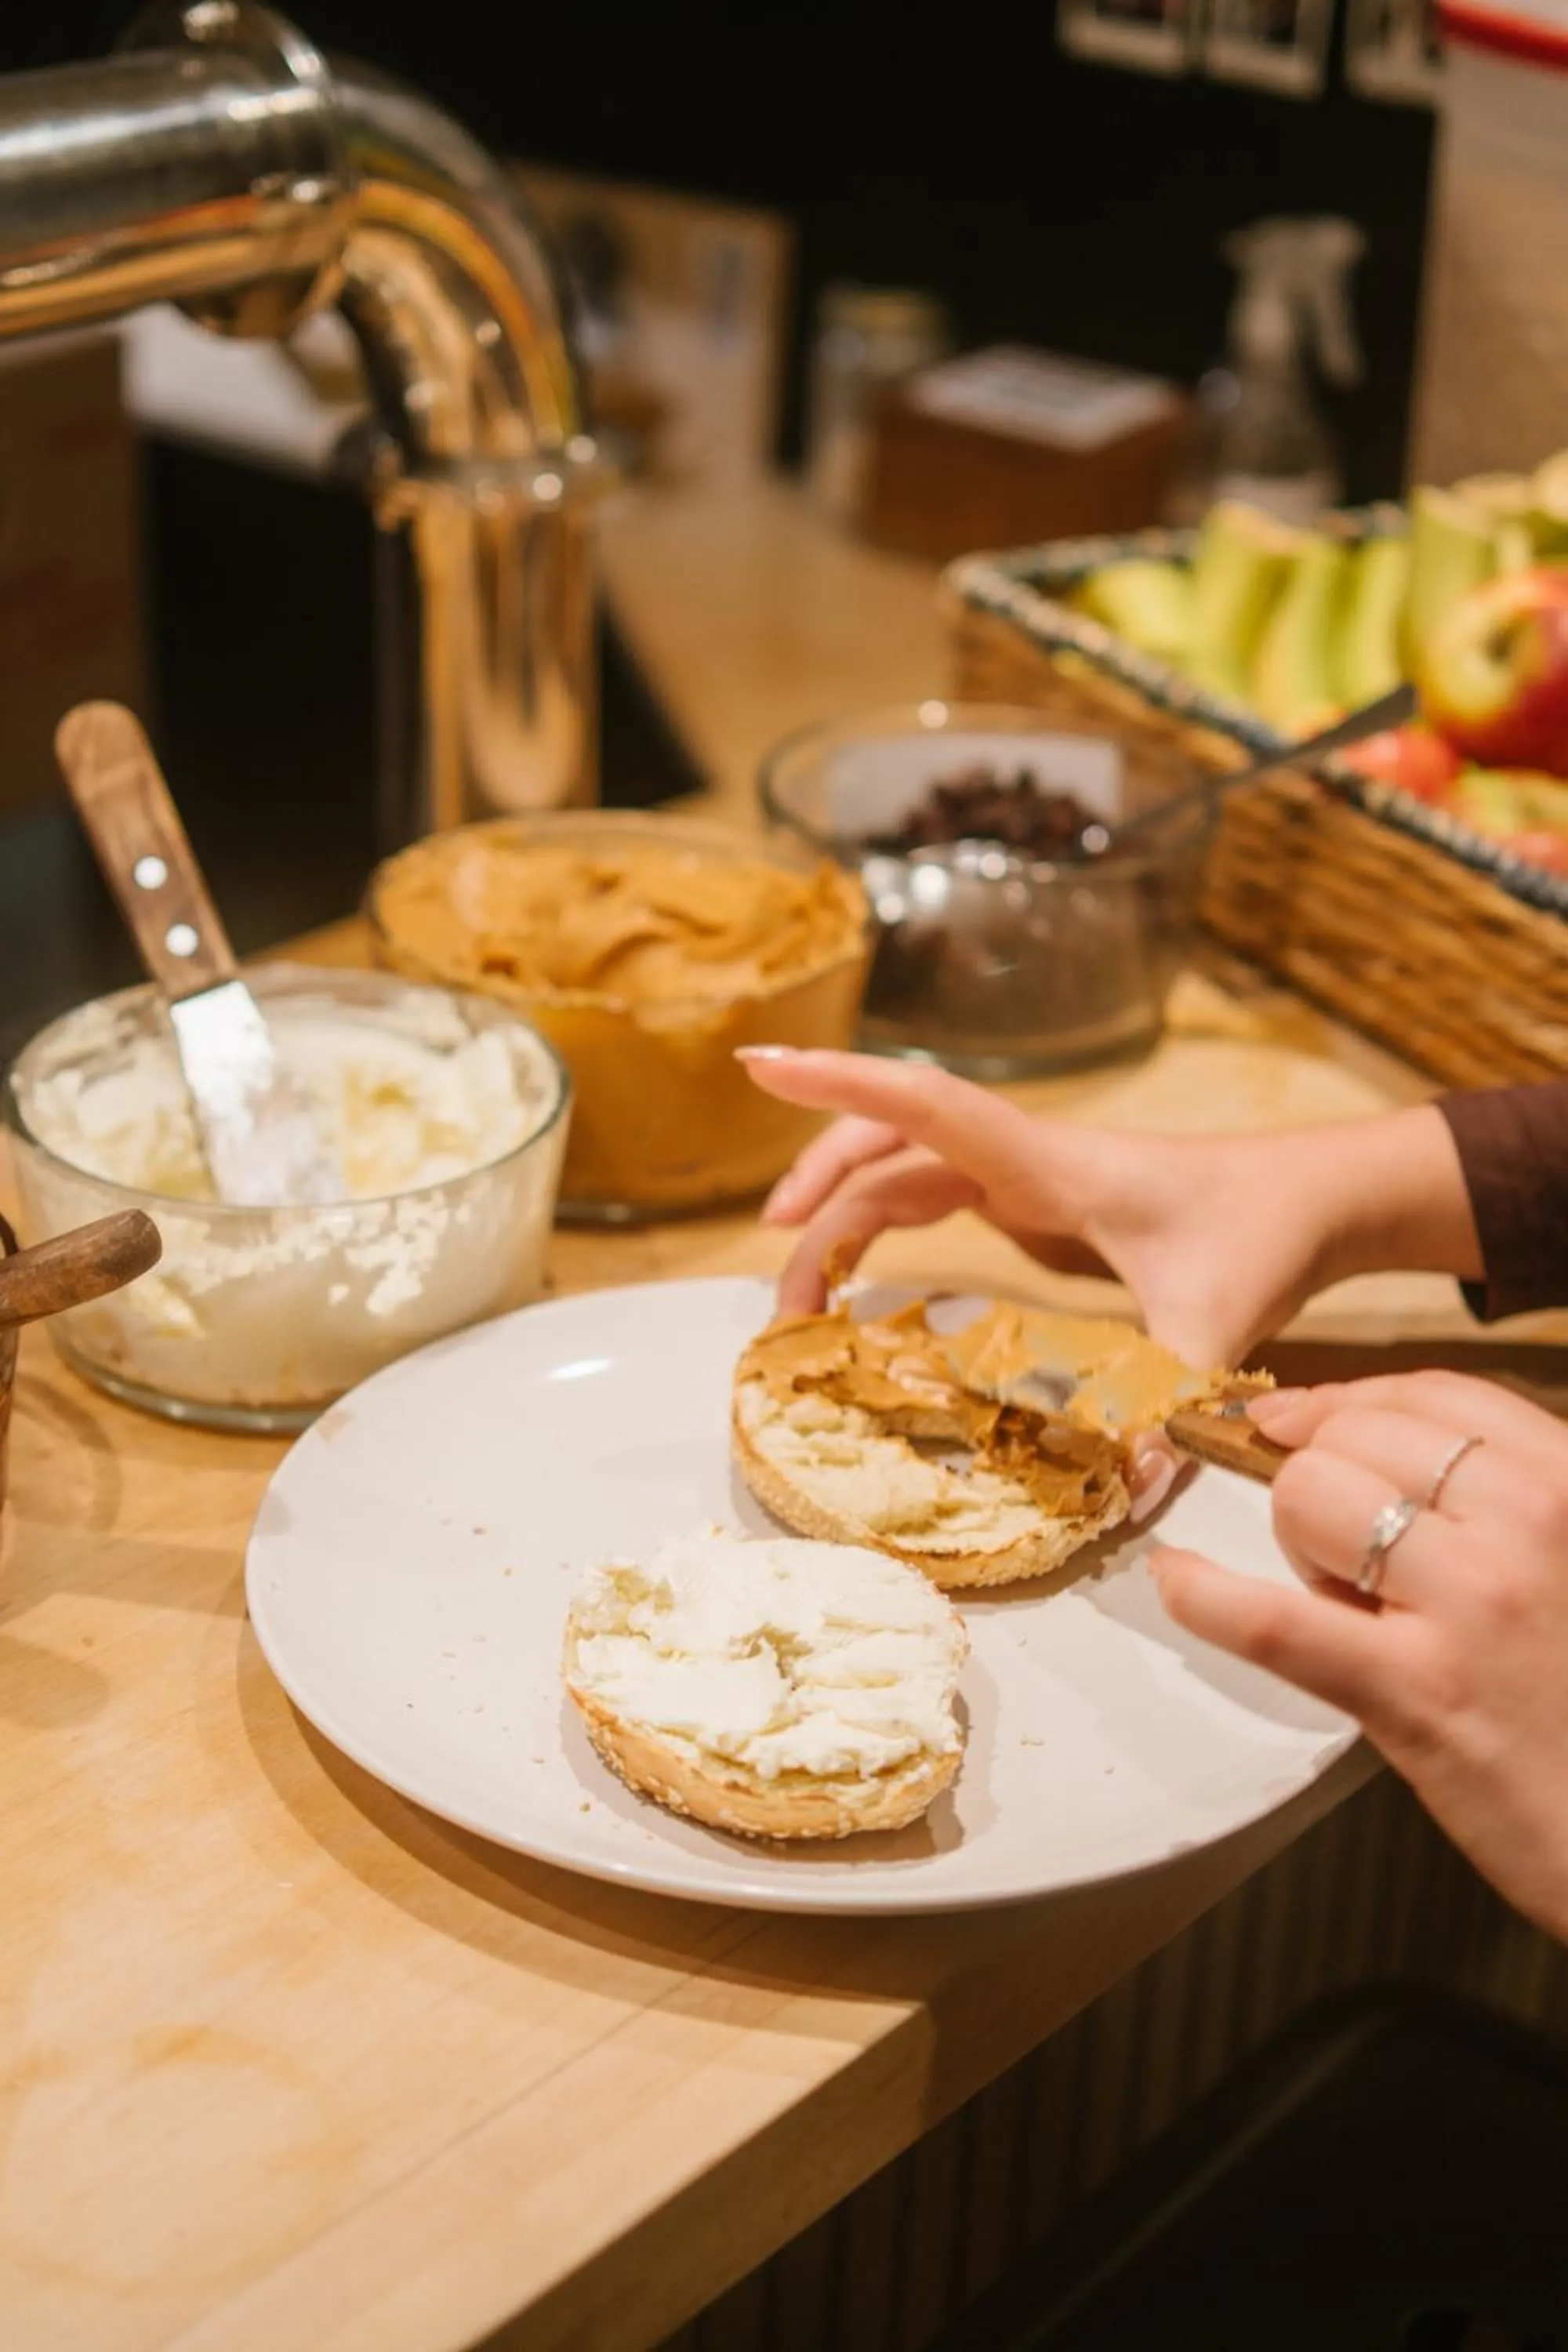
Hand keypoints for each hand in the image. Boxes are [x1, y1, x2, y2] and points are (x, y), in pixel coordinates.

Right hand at [742, 1049, 1477, 1365]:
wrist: (1304, 1199)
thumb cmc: (1260, 1240)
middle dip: (816, 1178)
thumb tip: (1133, 1493)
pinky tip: (852, 1280)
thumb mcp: (1218, 1325)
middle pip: (887, 1136)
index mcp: (1050, 1163)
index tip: (764, 1063)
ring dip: (836, 1213)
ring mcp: (1018, 1172)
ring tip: (795, 1299)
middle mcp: (1021, 1154)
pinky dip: (873, 1227)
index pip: (929, 1108)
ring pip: (895, 1165)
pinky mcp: (1023, 1199)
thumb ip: (1169, 1400)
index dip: (841, 1084)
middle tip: (764, 1246)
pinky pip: (922, 1194)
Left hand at [1154, 1372, 1567, 1941]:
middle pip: (1356, 1437)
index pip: (1437, 1397)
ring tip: (1338, 1593)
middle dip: (1324, 1475)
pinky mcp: (1413, 1691)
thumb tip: (1362, 1434)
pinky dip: (1204, 1596)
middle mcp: (1528, 1524)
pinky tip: (1178, 1580)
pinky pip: (1270, 1619)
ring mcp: (1468, 1603)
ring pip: (1309, 1496)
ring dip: (1299, 1537)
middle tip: (1349, 1546)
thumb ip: (1506, 1496)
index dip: (1349, 1402)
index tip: (1302, 1418)